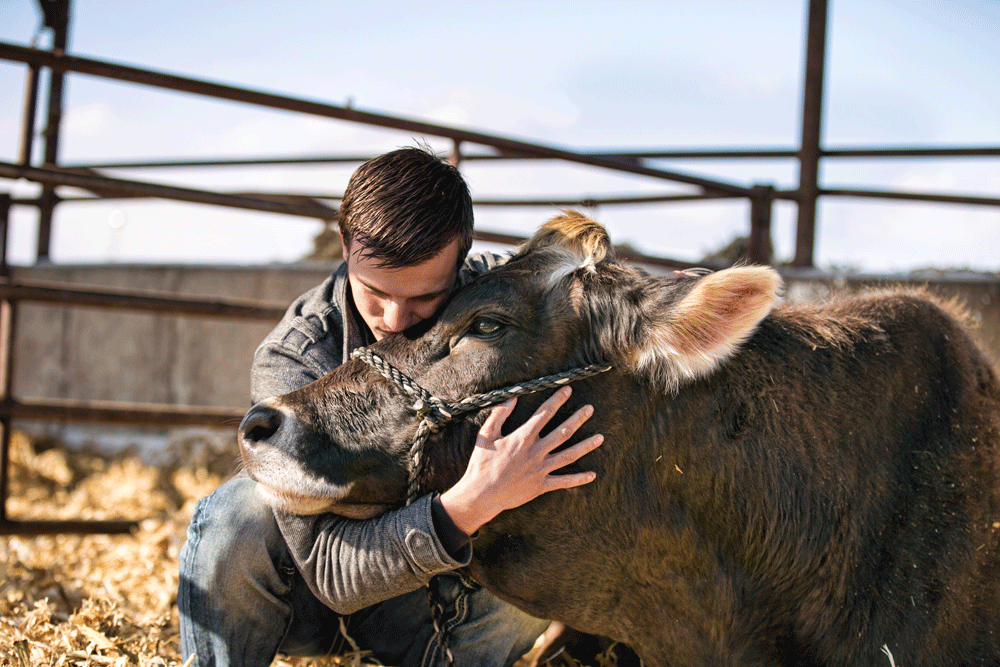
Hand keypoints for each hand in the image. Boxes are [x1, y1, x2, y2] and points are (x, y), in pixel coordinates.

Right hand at [439, 386, 603, 536]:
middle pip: (563, 432)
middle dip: (578, 419)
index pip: (544, 414)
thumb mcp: (485, 435)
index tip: (568, 390)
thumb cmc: (481, 464)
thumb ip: (499, 415)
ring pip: (569, 455)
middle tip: (590, 409)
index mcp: (522, 438)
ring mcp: (540, 470)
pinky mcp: (541, 486)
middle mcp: (535, 452)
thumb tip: (511, 398)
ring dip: (586, 446)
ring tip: (600, 437)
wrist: (481, 495)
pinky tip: (592, 475)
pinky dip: (579, 479)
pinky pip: (564, 482)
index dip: (557, 400)